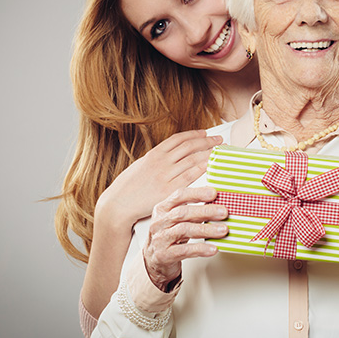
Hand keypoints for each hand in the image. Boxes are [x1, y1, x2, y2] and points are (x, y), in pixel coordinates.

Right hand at [96, 130, 222, 227]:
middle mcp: (160, 162)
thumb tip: (173, 154)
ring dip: (208, 153)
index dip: (194, 134)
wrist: (118, 205)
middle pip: (189, 147)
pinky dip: (202, 168)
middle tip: (220, 140)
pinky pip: (189, 176)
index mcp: (154, 154)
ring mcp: (165, 176)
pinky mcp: (169, 190)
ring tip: (220, 151)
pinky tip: (211, 164)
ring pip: (192, 159)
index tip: (206, 133)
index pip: (178, 139)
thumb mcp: (141, 166)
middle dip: (207, 141)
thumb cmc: (129, 187)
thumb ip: (158, 159)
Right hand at [143, 186, 228, 291]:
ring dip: (206, 229)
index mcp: (163, 208)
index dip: (197, 193)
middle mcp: (159, 222)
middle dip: (205, 211)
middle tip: (224, 212)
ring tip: (223, 230)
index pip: (179, 196)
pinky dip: (200, 248)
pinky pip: (184, 250)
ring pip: (183, 230)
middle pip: (182, 213)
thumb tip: (219, 202)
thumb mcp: (178, 220)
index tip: (214, 193)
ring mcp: (160, 239)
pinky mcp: (164, 255)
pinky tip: (213, 248)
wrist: (155, 260)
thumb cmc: (171, 236)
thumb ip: (194, 209)